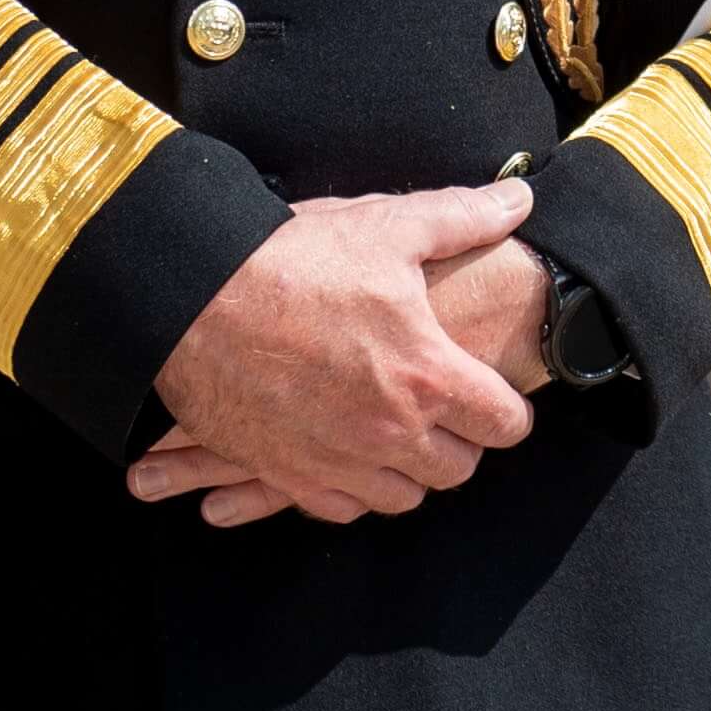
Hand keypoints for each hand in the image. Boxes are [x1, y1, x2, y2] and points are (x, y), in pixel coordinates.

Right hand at [132, 182, 533, 529]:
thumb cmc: (291, 260)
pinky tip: (351, 454)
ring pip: (404, 498)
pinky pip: (342, 509)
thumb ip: (462, 217)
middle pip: (458, 469)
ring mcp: (336, 461)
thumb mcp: (386, 226)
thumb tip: (519, 200)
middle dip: (462, 441)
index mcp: (426, 374)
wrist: (191, 300)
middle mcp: (389, 432)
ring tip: (401, 432)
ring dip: (411, 470)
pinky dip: (355, 489)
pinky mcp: (287, 474)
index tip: (497, 396)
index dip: (508, 411)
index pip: (503, 425)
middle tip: (447, 410)